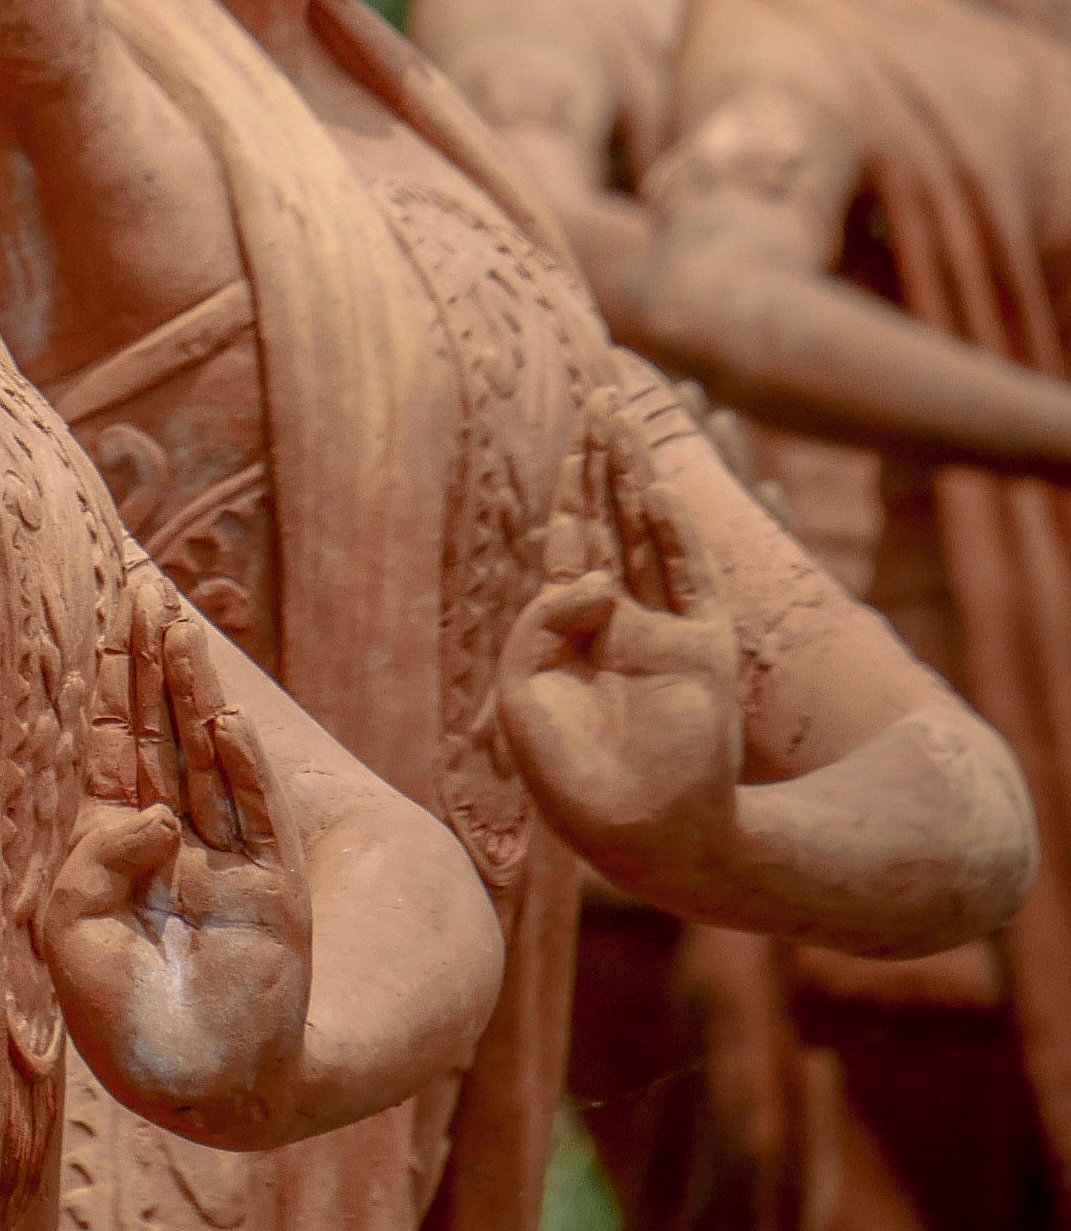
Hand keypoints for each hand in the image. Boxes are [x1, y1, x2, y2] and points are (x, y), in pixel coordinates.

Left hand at [46, 574, 311, 1146]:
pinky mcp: (270, 889)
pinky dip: (237, 768)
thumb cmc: (120, 1011)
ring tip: (180, 633)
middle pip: (160, 731)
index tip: (100, 616)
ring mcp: (226, 858)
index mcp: (117, 842)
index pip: (111, 743)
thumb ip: (93, 858)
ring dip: (194, 695)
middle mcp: (173, 838)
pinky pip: (254, 817)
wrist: (193, 1080)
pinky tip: (223, 720)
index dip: (107, 681)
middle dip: (150, 664)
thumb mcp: (70, 929)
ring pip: (205, 758)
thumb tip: (154, 818)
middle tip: (142, 593)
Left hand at [499, 388, 748, 867]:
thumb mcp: (527, 685)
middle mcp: (620, 622)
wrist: (638, 831)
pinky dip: (671, 530)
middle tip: (600, 399)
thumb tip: (591, 576)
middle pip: (610, 521)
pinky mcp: (703, 649)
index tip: (569, 446)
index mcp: (571, 632)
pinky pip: (688, 575)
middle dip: (603, 463)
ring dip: (635, 477)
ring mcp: (665, 631)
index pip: (569, 544)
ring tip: (622, 418)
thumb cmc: (570, 774)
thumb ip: (545, 618)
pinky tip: (656, 486)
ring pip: (650, 535)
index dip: (568, 494)